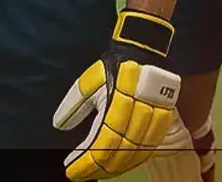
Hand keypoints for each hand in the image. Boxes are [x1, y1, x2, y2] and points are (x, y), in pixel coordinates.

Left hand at [53, 9, 181, 179]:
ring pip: (135, 154)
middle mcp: (137, 113)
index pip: (101, 142)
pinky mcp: (162, 121)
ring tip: (96, 173)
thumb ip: (73, 104)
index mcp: (117, 103)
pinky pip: (149, 149)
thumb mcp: (88, 81)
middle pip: (119, 152)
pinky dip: (133, 161)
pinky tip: (120, 165)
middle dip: (98, 168)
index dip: (86, 161)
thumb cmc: (113, 67)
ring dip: (115, 168)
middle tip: (81, 175)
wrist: (142, 52)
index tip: (70, 170)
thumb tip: (59, 126)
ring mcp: (153, 118)